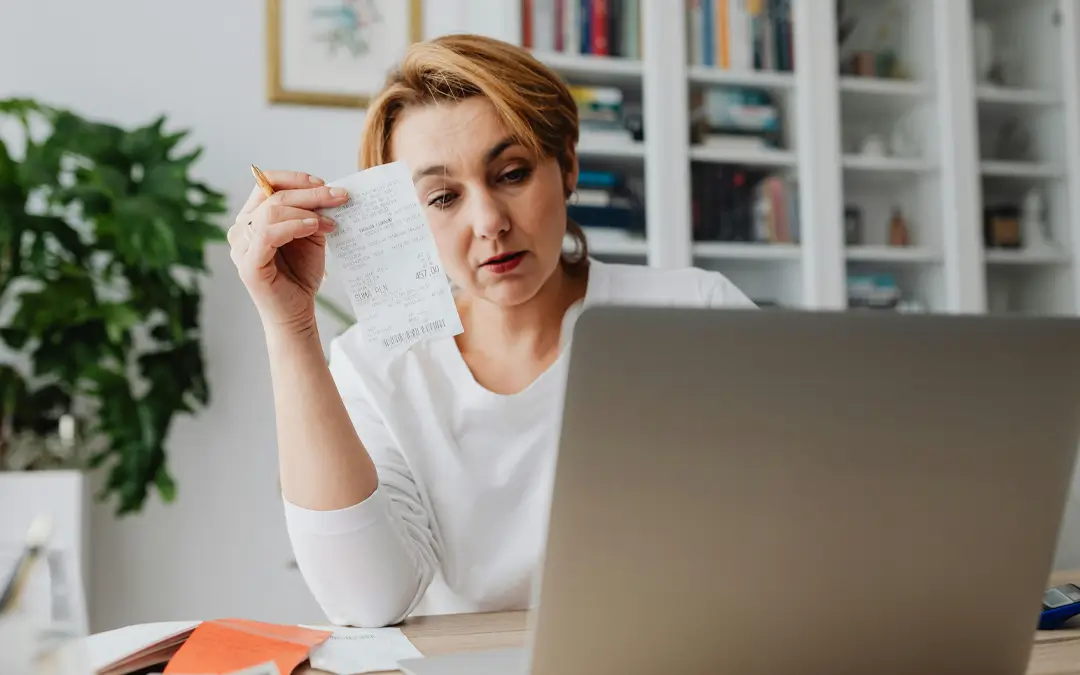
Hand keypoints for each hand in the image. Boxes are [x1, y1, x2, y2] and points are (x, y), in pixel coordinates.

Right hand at [228, 170, 347, 335]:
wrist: (298, 312)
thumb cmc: (301, 274)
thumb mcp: (309, 235)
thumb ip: (312, 213)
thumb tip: (329, 191)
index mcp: (252, 218)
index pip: (265, 183)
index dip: (294, 179)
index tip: (324, 183)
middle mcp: (240, 229)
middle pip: (271, 195)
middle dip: (310, 193)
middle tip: (339, 197)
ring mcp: (241, 247)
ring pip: (270, 212)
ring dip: (305, 210)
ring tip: (328, 221)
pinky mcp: (248, 264)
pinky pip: (267, 234)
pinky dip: (293, 226)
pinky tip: (313, 227)